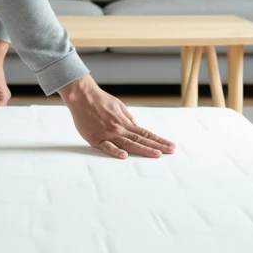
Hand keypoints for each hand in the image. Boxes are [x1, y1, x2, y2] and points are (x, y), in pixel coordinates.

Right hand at [58, 75, 175, 158]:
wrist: (82, 96)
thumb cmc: (99, 100)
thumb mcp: (118, 105)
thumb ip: (127, 117)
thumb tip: (136, 126)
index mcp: (125, 122)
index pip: (145, 133)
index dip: (158, 140)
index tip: (169, 145)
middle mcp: (119, 128)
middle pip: (141, 140)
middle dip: (157, 146)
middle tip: (171, 152)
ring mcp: (108, 134)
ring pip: (129, 144)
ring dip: (144, 150)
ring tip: (157, 155)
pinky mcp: (96, 138)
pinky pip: (107, 146)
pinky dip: (115, 151)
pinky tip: (125, 156)